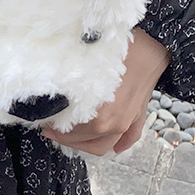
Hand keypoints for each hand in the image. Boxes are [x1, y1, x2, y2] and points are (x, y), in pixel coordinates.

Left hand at [43, 27, 170, 156]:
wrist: (150, 48)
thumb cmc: (116, 55)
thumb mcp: (84, 72)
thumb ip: (70, 93)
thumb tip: (55, 101)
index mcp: (98, 117)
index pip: (68, 133)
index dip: (54, 128)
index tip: (45, 121)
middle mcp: (112, 125)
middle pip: (83, 142)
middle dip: (65, 137)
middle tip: (53, 127)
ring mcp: (126, 124)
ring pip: (103, 146)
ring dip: (86, 144)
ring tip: (73, 135)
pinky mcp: (138, 118)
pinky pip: (128, 139)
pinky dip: (119, 145)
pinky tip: (112, 145)